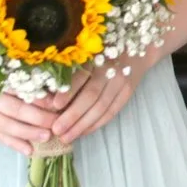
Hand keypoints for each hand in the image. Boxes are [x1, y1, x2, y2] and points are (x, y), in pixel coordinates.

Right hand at [0, 68, 56, 156]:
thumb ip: (9, 68)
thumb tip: (41, 72)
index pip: (16, 89)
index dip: (36, 96)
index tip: (57, 99)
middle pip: (13, 110)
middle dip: (37, 117)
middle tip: (57, 121)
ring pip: (6, 126)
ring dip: (28, 133)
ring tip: (47, 137)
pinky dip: (13, 143)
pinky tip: (29, 150)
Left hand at [43, 53, 158, 147]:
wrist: (137, 49)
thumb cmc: (103, 52)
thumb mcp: (87, 55)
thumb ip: (70, 71)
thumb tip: (48, 96)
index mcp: (96, 57)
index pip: (81, 77)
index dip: (68, 92)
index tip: (54, 105)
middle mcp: (110, 70)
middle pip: (91, 96)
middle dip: (72, 115)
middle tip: (56, 130)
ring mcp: (121, 82)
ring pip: (101, 107)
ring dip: (83, 125)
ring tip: (66, 137)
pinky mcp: (127, 92)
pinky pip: (111, 112)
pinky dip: (96, 124)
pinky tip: (83, 132)